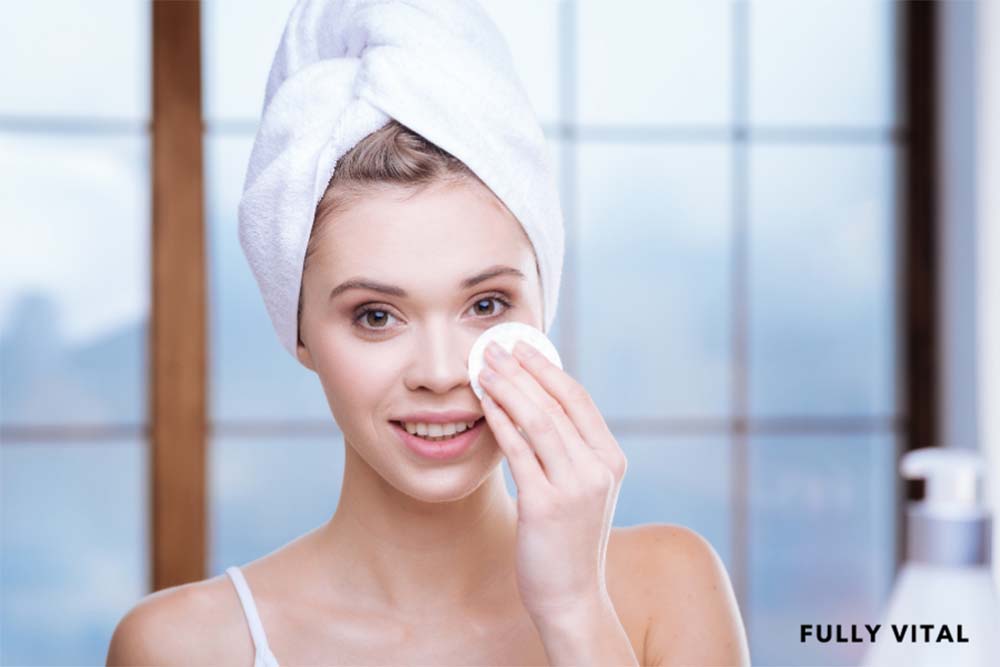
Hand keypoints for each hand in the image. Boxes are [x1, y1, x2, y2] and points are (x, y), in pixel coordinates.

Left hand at [477, 339, 627, 622]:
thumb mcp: (583, 490)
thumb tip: (536, 404)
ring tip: (482, 368)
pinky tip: (482, 405)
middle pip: (556, 404)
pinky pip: (518, 452)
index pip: (579, 399)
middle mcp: (599, 469)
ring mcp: (575, 487)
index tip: (522, 347)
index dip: (548, 369)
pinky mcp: (545, 505)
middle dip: (521, 370)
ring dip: (507, 388)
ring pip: (538, 422)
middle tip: (493, 347)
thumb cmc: (568, 540)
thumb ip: (570, 451)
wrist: (572, 597)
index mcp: (611, 460)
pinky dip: (499, 422)